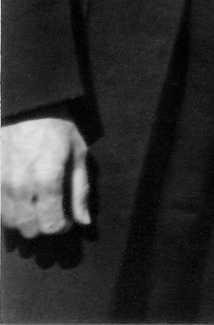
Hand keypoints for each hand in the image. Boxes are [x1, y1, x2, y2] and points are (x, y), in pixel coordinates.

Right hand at [1, 116, 90, 236]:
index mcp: (46, 181)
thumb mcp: (78, 155)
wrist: (25, 108)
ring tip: (36, 205)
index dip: (62, 226)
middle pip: (29, 228)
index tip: (67, 219)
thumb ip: (80, 190)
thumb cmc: (57, 129)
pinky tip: (20, 199)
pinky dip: (8, 210)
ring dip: (24, 220)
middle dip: (43, 225)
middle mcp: (19, 188)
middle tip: (51, 211)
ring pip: (9, 223)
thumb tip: (83, 221)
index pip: (51, 224)